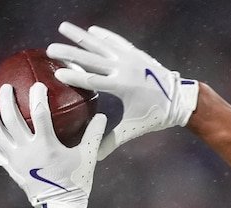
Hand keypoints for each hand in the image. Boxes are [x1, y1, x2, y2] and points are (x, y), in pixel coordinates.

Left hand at [0, 82, 106, 207]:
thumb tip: (102, 116)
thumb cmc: (76, 182)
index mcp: (47, 145)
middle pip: (12, 119)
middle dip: (6, 100)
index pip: (40, 113)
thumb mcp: (88, 158)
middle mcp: (28, 151)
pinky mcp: (12, 169)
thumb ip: (94, 135)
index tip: (39, 85)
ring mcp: (17, 160)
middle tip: (6, 87)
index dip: (38, 96)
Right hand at [46, 22, 198, 159]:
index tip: (56, 72)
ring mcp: (131, 58)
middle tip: (49, 49)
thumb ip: (112, 140)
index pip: (92, 79)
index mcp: (122, 86)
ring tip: (63, 27)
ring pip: (101, 44)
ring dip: (81, 36)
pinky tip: (91, 30)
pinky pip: (116, 41)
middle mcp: (124, 68)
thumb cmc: (156, 115)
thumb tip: (95, 156)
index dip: (73, 75)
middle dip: (69, 52)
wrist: (180, 99)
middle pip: (91, 58)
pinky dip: (103, 35)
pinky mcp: (136, 54)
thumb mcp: (133, 128)